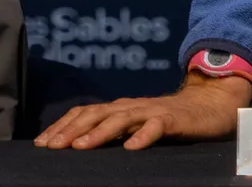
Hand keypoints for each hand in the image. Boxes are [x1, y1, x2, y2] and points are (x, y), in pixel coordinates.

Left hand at [34, 73, 251, 150]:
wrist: (209, 105)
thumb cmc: (169, 120)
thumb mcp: (136, 125)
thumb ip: (114, 132)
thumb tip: (80, 147)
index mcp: (120, 108)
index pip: (85, 113)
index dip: (62, 126)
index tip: (42, 143)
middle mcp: (131, 106)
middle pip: (96, 114)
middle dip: (71, 130)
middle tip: (51, 147)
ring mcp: (151, 111)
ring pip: (121, 118)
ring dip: (99, 132)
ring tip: (81, 146)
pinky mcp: (173, 119)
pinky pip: (156, 127)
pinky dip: (143, 136)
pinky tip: (131, 148)